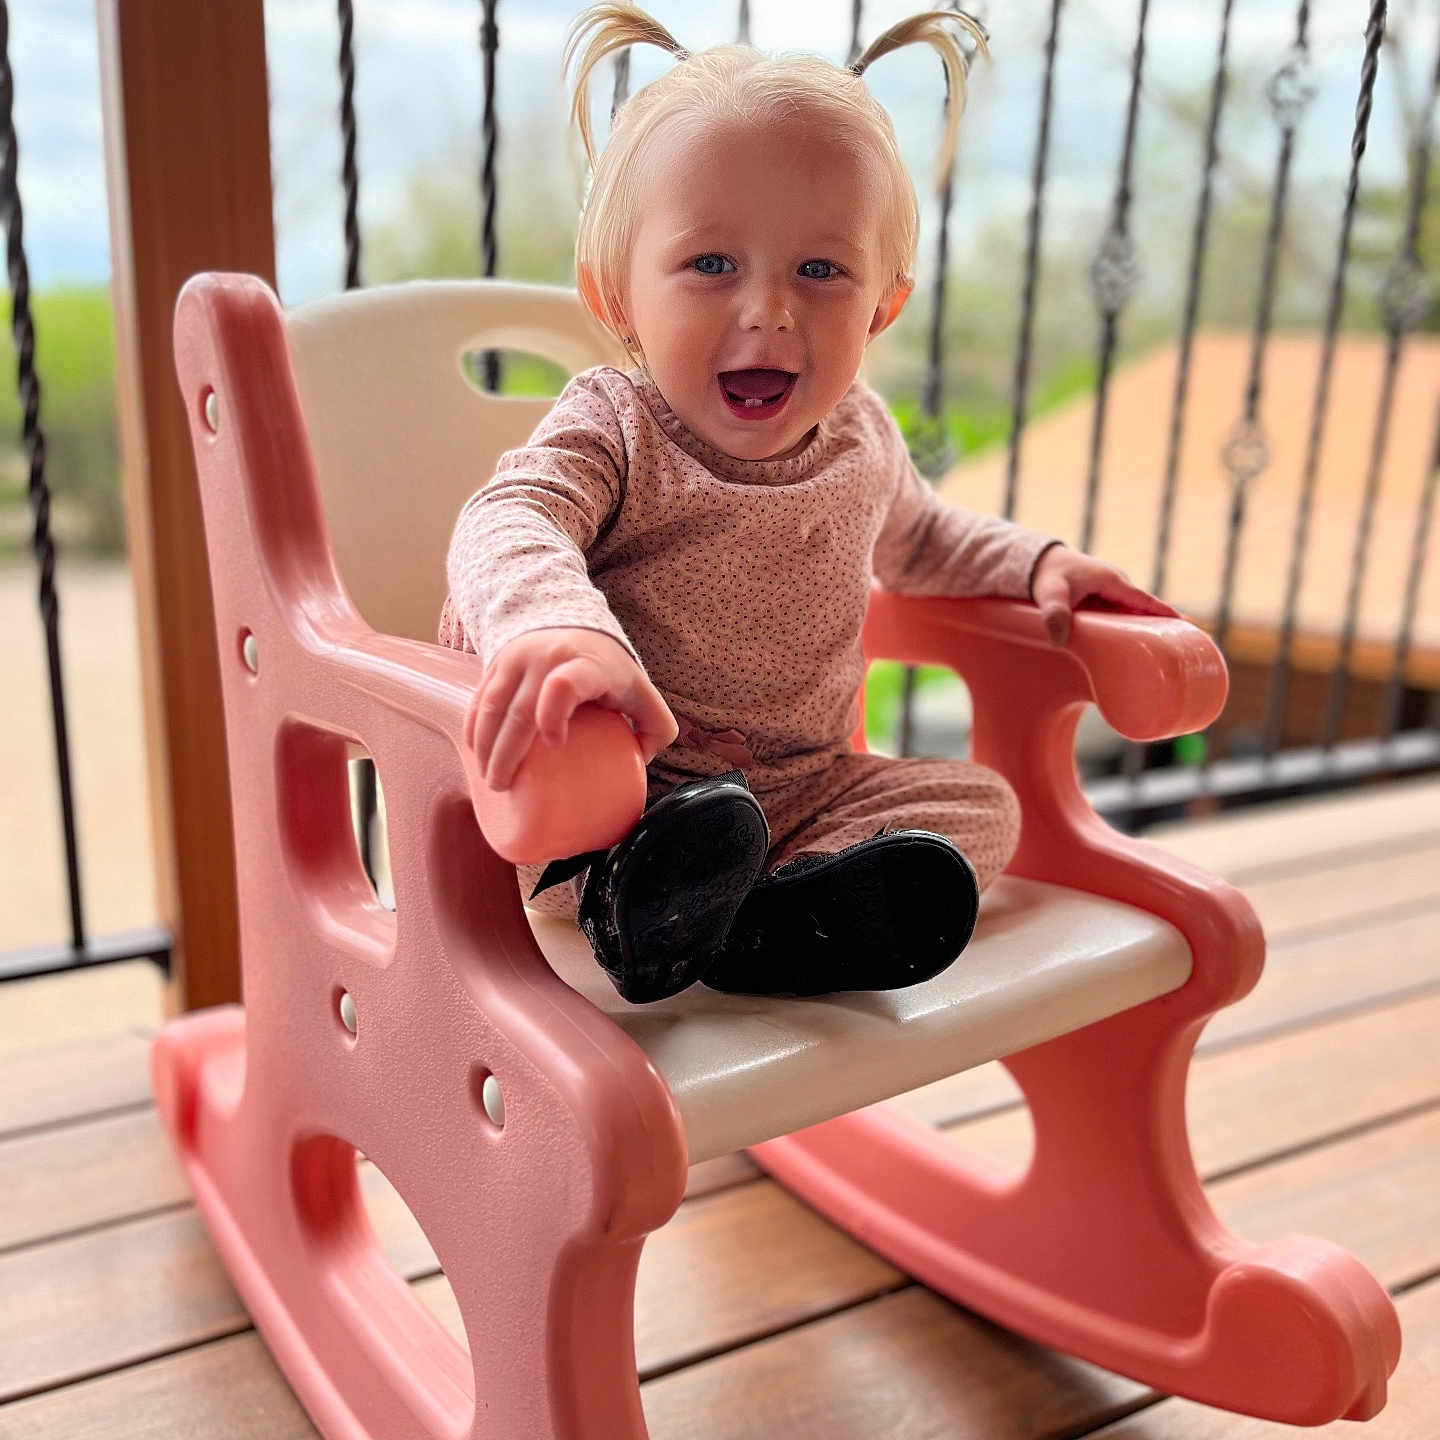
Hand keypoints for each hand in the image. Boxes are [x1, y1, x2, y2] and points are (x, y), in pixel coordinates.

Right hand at [466, 628, 677, 789]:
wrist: (571, 621)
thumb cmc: (607, 669)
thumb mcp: (639, 691)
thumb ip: (657, 727)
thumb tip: (643, 761)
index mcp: (587, 665)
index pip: (565, 685)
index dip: (554, 715)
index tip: (556, 743)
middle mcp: (547, 658)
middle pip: (519, 710)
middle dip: (507, 754)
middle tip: (504, 787)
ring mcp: (517, 659)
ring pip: (492, 706)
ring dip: (485, 747)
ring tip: (490, 779)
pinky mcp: (496, 663)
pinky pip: (479, 699)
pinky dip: (475, 729)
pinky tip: (476, 755)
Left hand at [1029, 545, 1178, 646]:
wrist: (1038, 562)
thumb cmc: (1046, 576)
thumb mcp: (1050, 594)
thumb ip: (1054, 614)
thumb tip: (1059, 640)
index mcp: (1112, 582)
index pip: (1145, 601)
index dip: (1165, 614)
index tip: (1188, 628)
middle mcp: (1118, 584)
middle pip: (1145, 609)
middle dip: (1164, 624)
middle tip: (1186, 647)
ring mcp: (1113, 590)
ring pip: (1135, 611)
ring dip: (1149, 626)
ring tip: (1167, 651)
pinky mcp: (1105, 597)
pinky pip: (1125, 612)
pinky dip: (1133, 624)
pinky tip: (1139, 644)